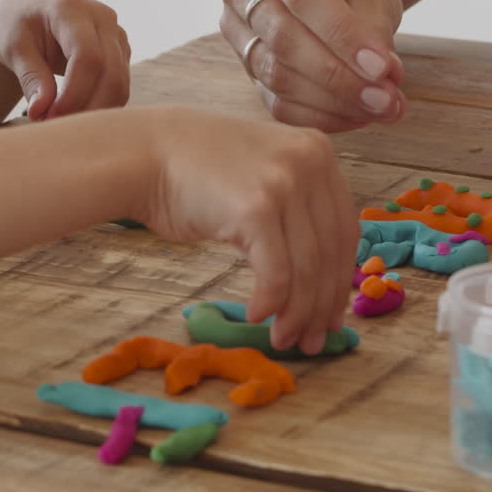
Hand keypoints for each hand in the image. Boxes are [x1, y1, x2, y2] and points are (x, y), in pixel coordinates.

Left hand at [0, 0, 130, 120]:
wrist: (27, 7)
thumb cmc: (16, 24)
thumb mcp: (14, 48)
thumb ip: (31, 78)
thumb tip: (41, 112)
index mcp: (73, 9)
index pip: (88, 57)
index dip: (74, 93)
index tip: (49, 117)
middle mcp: (103, 18)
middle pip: (111, 74)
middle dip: (86, 108)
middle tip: (54, 126)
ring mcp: (117, 35)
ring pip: (120, 84)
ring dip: (94, 111)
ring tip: (60, 122)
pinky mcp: (121, 52)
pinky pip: (119, 86)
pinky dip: (99, 106)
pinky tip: (72, 113)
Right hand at [133, 107, 356, 353]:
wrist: (146, 154)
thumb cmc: (198, 172)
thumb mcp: (263, 174)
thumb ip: (296, 206)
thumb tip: (322, 278)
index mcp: (319, 150)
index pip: (345, 229)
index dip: (339, 280)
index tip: (331, 315)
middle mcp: (310, 161)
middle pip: (331, 252)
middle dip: (322, 306)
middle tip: (311, 341)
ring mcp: (284, 182)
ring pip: (307, 268)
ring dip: (297, 314)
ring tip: (283, 339)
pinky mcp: (256, 208)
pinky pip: (277, 273)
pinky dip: (271, 303)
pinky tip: (257, 316)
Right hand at [216, 0, 406, 132]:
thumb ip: (375, 21)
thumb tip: (383, 76)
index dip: (342, 34)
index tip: (383, 67)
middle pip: (283, 39)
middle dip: (340, 75)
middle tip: (387, 98)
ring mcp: (236, 32)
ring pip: (278, 76)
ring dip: (334, 101)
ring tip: (383, 108)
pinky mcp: (246, 70)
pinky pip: (278, 103)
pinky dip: (322, 115)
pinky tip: (358, 115)